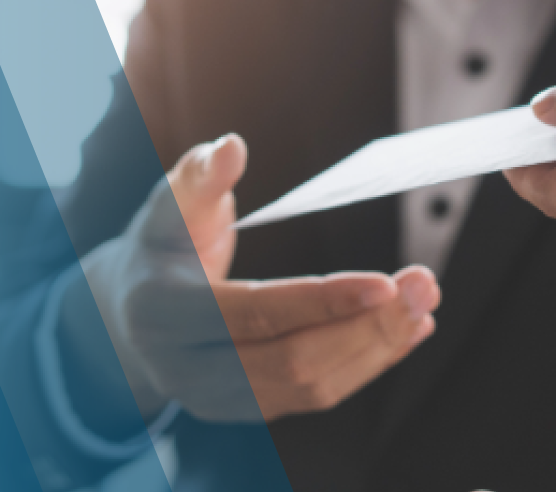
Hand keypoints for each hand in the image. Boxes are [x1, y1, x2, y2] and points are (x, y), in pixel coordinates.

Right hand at [76, 135, 438, 422]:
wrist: (131, 315)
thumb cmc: (161, 248)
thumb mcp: (168, 205)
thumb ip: (200, 177)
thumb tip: (231, 146)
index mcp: (163, 314)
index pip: (254, 314)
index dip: (323, 301)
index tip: (385, 282)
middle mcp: (187, 369)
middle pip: (292, 361)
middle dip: (367, 327)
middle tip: (422, 285)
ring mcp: (219, 399)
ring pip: (312, 386)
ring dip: (378, 347)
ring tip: (424, 304)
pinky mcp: (250, 409)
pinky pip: (317, 394)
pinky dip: (367, 364)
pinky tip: (405, 332)